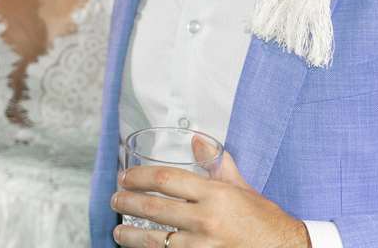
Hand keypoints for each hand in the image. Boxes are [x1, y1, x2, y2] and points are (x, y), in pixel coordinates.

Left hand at [111, 141, 309, 247]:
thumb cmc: (262, 220)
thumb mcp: (241, 187)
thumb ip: (216, 163)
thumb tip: (197, 140)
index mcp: (216, 194)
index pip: (167, 180)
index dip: (140, 177)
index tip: (126, 177)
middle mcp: (207, 220)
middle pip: (154, 209)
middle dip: (127, 203)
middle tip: (116, 200)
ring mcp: (203, 247)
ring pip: (154, 241)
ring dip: (130, 235)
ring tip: (118, 231)